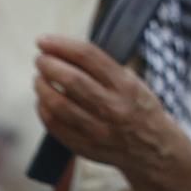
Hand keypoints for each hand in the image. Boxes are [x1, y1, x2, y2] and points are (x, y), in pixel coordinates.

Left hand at [32, 36, 185, 170]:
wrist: (152, 149)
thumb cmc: (139, 108)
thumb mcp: (133, 82)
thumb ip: (104, 69)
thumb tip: (64, 52)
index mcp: (125, 85)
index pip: (88, 57)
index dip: (61, 45)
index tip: (44, 41)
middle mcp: (112, 107)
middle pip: (71, 79)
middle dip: (48, 65)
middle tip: (40, 59)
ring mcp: (97, 129)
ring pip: (58, 104)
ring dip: (42, 87)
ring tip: (39, 78)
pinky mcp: (85, 146)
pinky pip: (54, 125)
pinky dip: (43, 109)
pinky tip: (43, 101)